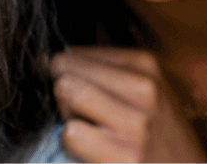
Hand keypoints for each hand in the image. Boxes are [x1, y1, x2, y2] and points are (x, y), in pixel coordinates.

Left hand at [51, 46, 206, 163]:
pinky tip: (93, 150)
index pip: (74, 53)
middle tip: (83, 114)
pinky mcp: (125, 156)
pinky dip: (72, 144)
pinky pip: (71, 133)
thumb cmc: (157, 132)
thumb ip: (104, 71)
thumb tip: (49, 61)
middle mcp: (143, 89)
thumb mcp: (145, 89)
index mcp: (145, 65)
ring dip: (68, 116)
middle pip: (64, 70)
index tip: (83, 93)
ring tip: (89, 130)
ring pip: (66, 93)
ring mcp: (136, 124)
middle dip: (64, 92)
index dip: (68, 75)